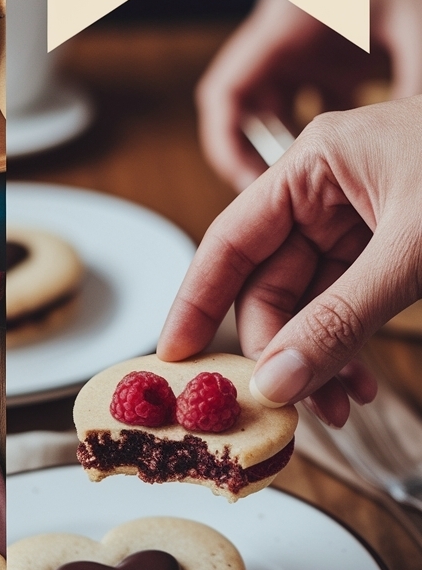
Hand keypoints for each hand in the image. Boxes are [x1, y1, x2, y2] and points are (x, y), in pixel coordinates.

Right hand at [158, 98, 421, 424]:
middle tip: (290, 406)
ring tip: (340, 404)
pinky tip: (357, 380)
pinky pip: (347, 306)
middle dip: (279, 347)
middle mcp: (327, 190)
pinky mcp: (389, 249)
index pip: (232, 238)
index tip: (173, 357)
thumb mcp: (413, 252)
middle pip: (271, 282)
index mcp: (316, 163)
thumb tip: (278, 379)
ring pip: (310, 302)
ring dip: (317, 357)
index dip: (196, 298)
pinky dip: (348, 347)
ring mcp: (359, 221)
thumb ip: (341, 319)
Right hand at [197, 0, 421, 191]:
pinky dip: (335, 138)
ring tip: (330, 194)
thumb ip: (413, 90)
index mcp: (285, 26)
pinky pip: (322, 105)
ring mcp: (318, 45)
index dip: (228, 149)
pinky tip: (368, 162)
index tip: (252, 190)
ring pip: (287, 113)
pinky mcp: (346, 51)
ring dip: (302, 152)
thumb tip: (415, 156)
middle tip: (297, 211)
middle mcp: (290, 39)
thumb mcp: (419, 26)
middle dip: (267, 162)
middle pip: (252, 113)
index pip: (226, 96)